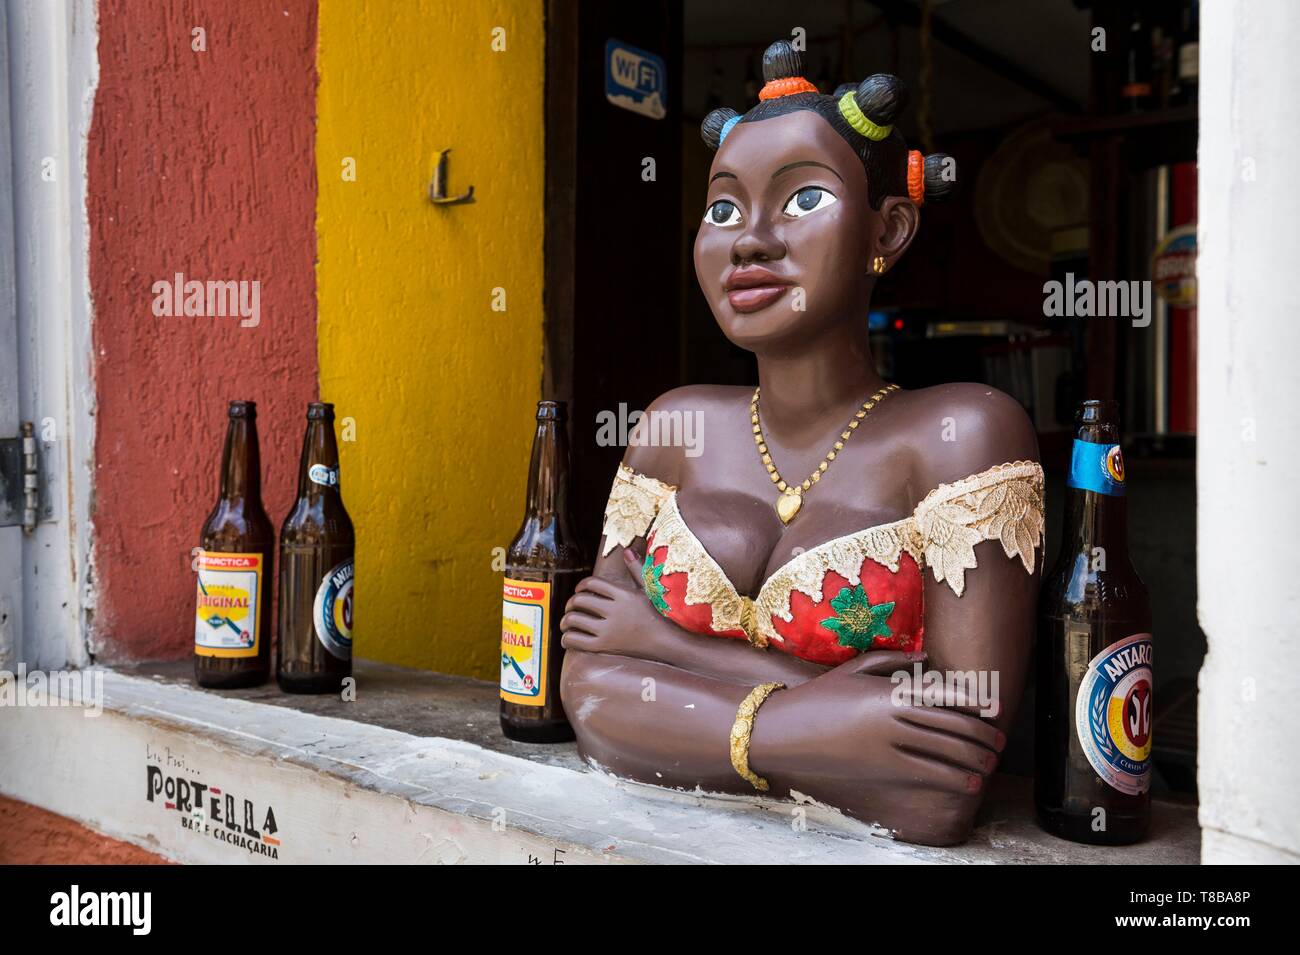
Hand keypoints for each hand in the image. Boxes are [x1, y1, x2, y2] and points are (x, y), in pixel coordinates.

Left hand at [559, 549, 668, 659]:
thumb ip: (636, 568)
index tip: (579, 590)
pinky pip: (576, 640)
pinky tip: (569, 637)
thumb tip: (627, 550)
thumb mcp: (648, 590)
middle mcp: (614, 611)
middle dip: (571, 602)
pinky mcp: (604, 646)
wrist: (664, 642)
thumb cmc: (656, 615)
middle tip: (571, 606)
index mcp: (623, 595)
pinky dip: (567, 638)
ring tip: (567, 621)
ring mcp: (608, 630)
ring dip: (565, 620)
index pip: (592, 583)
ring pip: (574, 620)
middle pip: (580, 600)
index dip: (581, 585)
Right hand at [751, 649, 1005, 843]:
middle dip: (981, 735)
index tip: (993, 706)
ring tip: (990, 763)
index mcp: (888, 688)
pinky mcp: (882, 769)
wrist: (785, 730)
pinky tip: (969, 782)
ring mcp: (888, 744)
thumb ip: (892, 660)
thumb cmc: (820, 697)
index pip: (942, 692)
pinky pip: (928, 774)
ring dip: (974, 759)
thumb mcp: (854, 669)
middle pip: (951, 724)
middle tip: (999, 741)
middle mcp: (893, 715)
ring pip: (945, 751)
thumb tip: (928, 658)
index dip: (973, 700)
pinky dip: (954, 778)